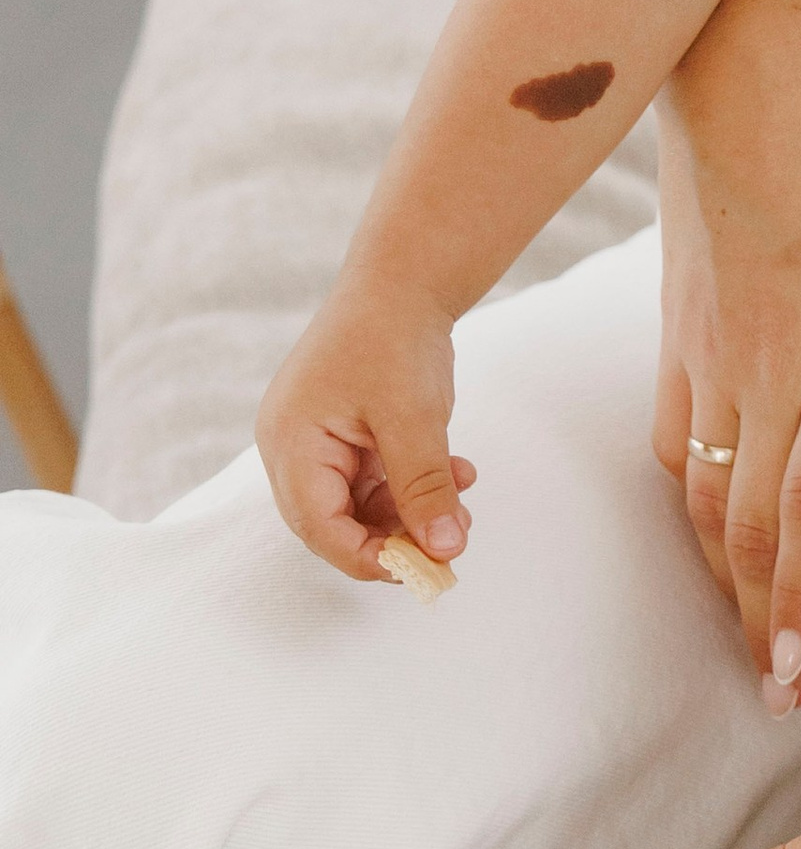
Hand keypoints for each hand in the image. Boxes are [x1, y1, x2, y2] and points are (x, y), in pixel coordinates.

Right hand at [257, 277, 478, 583]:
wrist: (404, 279)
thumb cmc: (394, 338)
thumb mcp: (415, 419)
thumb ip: (425, 488)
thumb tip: (444, 549)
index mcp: (291, 443)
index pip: (317, 526)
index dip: (366, 556)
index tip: (420, 569)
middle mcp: (293, 447)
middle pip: (334, 521)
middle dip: (393, 536)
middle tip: (450, 545)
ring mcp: (317, 440)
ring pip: (360, 504)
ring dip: (411, 510)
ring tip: (462, 499)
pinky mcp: (344, 434)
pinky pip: (374, 478)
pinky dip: (413, 484)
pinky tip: (457, 472)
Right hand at [653, 0, 800, 711]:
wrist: (750, 56)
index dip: (799, 606)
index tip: (794, 681)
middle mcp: (768, 369)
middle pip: (749, 527)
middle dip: (757, 620)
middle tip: (773, 694)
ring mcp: (713, 348)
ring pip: (705, 492)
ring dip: (721, 573)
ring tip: (745, 634)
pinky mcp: (681, 321)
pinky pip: (676, 433)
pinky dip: (691, 496)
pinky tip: (709, 522)